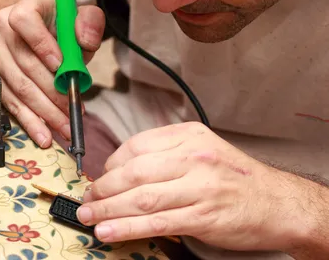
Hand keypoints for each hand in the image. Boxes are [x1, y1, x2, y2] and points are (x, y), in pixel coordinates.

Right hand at [0, 0, 104, 146]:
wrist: (43, 30)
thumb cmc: (62, 25)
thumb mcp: (81, 17)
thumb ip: (89, 23)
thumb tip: (84, 40)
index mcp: (25, 7)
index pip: (24, 21)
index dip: (41, 44)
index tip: (60, 65)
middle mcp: (3, 29)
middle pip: (23, 62)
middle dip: (51, 90)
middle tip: (73, 108)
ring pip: (17, 87)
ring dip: (43, 111)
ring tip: (64, 127)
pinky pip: (9, 102)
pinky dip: (29, 120)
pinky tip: (44, 134)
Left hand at [77, 122, 315, 252]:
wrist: (279, 203)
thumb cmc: (236, 177)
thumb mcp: (203, 149)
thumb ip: (167, 153)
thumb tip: (123, 169)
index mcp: (188, 135)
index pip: (136, 145)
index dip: (111, 164)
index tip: (100, 177)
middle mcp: (193, 157)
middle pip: (134, 172)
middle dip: (103, 187)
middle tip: (88, 198)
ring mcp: (199, 187)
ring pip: (141, 198)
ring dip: (108, 209)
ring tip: (89, 216)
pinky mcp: (203, 216)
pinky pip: (157, 222)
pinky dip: (128, 228)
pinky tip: (109, 232)